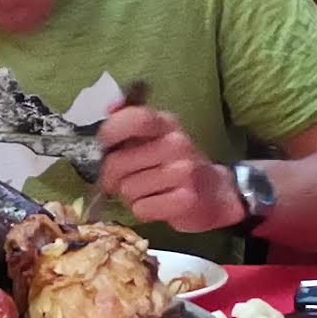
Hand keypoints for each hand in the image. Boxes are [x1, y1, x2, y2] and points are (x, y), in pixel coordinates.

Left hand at [93, 102, 239, 234]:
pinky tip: (156, 204)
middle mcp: (176, 143)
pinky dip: (143, 211)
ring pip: (127, 189)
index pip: (136, 118)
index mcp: (165, 123)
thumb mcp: (154, 136)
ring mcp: (184, 171)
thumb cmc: (172, 163)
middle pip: (118, 162)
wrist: (213, 193)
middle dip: (111, 177)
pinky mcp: (186, 199)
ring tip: (145, 192)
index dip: (111, 132)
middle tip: (122, 180)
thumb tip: (109, 106)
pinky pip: (142, 209)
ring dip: (129, 196)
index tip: (103, 146)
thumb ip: (129, 120)